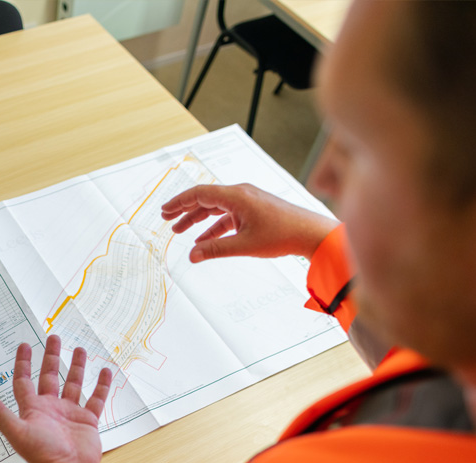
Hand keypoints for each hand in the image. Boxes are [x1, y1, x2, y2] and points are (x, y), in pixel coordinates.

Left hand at [0, 336, 112, 462]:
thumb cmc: (41, 454)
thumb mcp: (17, 431)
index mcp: (33, 409)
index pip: (24, 381)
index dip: (23, 363)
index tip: (25, 345)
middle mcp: (50, 408)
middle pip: (50, 376)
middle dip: (51, 356)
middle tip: (54, 337)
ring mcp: (70, 413)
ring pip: (74, 384)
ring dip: (77, 366)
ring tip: (80, 349)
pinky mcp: (87, 420)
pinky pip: (96, 398)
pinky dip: (101, 385)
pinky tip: (105, 371)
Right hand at [161, 183, 337, 261]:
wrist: (310, 234)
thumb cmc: (283, 234)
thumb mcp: (244, 245)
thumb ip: (215, 249)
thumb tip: (192, 255)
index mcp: (237, 196)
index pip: (200, 194)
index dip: (179, 202)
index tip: (165, 210)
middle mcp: (241, 194)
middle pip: (205, 199)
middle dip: (184, 210)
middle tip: (167, 218)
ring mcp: (248, 202)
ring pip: (216, 208)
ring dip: (198, 219)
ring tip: (180, 231)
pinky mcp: (254, 210)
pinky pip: (227, 216)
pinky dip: (214, 226)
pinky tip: (204, 239)